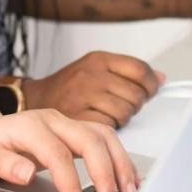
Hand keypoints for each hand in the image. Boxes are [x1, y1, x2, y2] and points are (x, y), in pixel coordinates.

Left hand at [0, 108, 141, 191]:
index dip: (71, 184)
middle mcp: (52, 120)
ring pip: (104, 136)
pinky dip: (120, 159)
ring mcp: (66, 124)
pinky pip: (104, 140)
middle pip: (90, 139)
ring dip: (120, 164)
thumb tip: (27, 173)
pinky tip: (127, 181)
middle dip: (105, 173)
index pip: (58, 154)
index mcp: (28, 126)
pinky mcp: (74, 133)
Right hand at [23, 51, 164, 127]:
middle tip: (123, 107)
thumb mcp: (94, 69)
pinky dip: (108, 131)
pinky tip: (99, 125)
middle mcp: (91, 75)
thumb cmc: (66, 88)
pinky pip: (108, 127)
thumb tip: (159, 78)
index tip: (151, 91)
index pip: (139, 69)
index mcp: (98, 60)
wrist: (32, 100)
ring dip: (123, 119)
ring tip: (109, 116)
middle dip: (135, 105)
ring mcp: (83, 96)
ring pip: (125, 113)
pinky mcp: (76, 117)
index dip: (150, 83)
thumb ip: (127, 72)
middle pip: (135, 94)